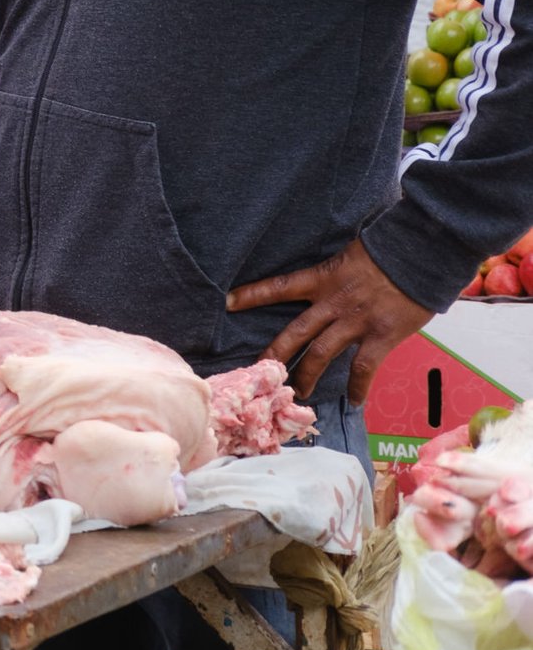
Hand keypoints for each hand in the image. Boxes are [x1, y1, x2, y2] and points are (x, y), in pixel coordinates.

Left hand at [228, 237, 433, 401]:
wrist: (422, 252)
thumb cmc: (390, 249)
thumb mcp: (352, 254)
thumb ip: (337, 272)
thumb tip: (332, 281)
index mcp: (324, 278)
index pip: (280, 286)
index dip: (252, 294)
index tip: (227, 302)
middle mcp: (334, 302)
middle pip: (295, 331)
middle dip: (274, 353)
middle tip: (258, 371)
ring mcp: (356, 321)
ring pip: (322, 354)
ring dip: (308, 376)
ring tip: (299, 394)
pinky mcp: (381, 336)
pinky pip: (363, 368)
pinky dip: (358, 387)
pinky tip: (353, 400)